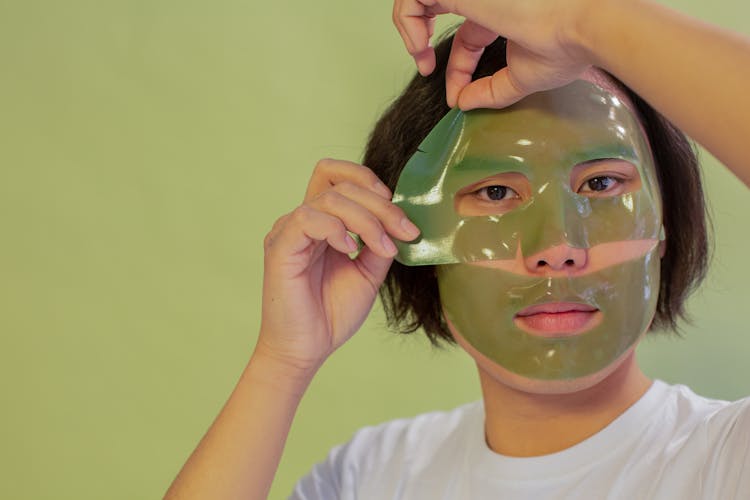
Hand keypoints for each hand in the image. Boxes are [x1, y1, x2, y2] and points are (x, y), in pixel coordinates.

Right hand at [256, 159, 419, 372]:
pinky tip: (349, 250)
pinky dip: (336, 229)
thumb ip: (379, 243)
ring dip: (366, 219)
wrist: (307, 348)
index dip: (369, 181)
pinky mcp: (280, 246)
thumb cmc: (331, 313)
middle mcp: (303, 221)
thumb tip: (401, 221)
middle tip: (406, 231)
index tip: (399, 215)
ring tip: (383, 248)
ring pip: (330, 199)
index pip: (336, 175)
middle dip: (381, 205)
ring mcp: (289, 231)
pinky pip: (307, 218)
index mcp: (321, 222)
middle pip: (341, 185)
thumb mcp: (368, 273)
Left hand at [392, 0, 594, 108]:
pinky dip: (406, 22)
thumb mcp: (522, 76)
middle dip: (421, 38)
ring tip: (419, 56)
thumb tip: (462, 104)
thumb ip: (491, 90)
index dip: (456, 69)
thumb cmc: (567, 47)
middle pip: (439, 9)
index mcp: (501, 12)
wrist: (583, 25)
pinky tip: (419, 48)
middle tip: (423, 65)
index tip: (456, 97)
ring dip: (409, 27)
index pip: (466, 38)